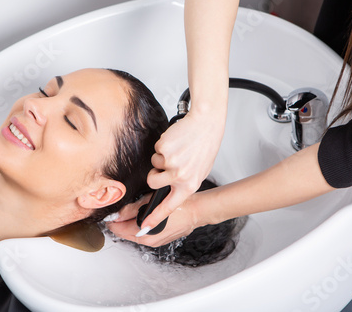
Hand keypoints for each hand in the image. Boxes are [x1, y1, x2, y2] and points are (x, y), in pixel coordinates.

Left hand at [106, 192, 199, 246]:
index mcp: (143, 232)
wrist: (195, 211)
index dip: (112, 221)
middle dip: (119, 224)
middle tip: (117, 213)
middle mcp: (147, 240)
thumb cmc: (176, 205)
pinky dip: (139, 228)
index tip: (109, 214)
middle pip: (125, 234)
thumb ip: (131, 209)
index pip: (118, 229)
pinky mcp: (160, 240)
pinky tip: (141, 218)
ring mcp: (154, 242)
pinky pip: (143, 235)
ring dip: (128, 226)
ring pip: (134, 235)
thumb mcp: (149, 202)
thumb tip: (116, 214)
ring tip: (129, 213)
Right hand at [139, 107, 225, 233]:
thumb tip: (170, 190)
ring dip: (160, 157)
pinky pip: (155, 150)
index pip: (169, 206)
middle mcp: (179, 176)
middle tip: (167, 164)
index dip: (155, 217)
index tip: (144, 226)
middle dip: (154, 174)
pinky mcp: (164, 149)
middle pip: (152, 182)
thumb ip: (184, 183)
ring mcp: (171, 163)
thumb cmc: (204, 146)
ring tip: (177, 150)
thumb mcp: (198, 171)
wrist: (207, 124)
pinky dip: (163, 146)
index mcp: (189, 185)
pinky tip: (176, 141)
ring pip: (153, 164)